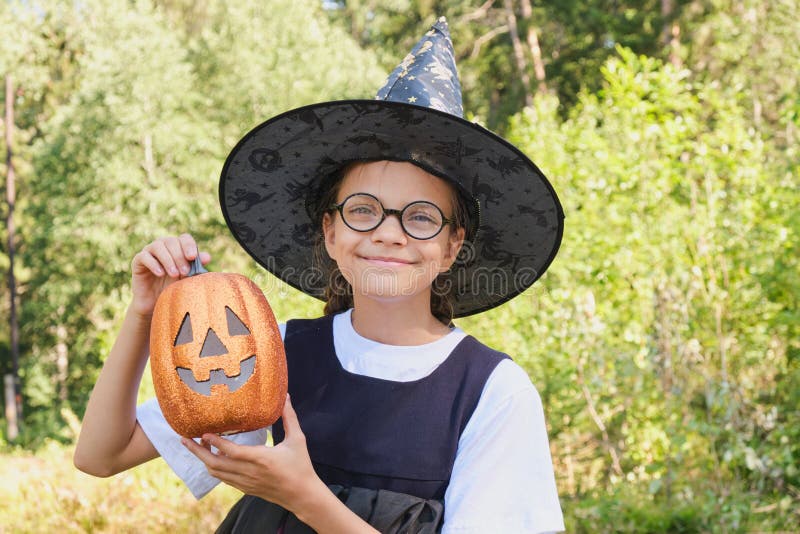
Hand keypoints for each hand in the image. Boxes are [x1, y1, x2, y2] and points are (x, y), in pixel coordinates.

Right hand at [130, 234, 209, 316]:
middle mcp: (163, 246)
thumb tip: (207, 257)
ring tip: (174, 274)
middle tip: (185, 272)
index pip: (184, 238)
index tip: (192, 257)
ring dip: (168, 259)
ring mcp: (149, 252)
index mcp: (177, 247)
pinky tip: (160, 274)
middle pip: (171, 241)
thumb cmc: (174, 288)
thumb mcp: (188, 278)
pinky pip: (144, 256)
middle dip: (179, 256)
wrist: (156, 303)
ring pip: (158, 246)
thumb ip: (197, 267)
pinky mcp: (137, 261)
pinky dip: (153, 264)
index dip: (189, 245)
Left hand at [181, 395, 324, 512]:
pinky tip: (212, 458)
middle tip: (184, 439)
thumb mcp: (297, 439)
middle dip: (197, 451)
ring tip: (197, 445)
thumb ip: (289, 418)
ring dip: (204, 459)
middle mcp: (249, 472)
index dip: (216, 442)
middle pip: (215, 464)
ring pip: (217, 473)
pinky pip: (224, 479)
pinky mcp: (246, 488)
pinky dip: (214, 468)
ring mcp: (246, 482)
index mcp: (261, 459)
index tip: (203, 432)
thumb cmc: (301, 466)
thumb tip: (286, 397)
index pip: (232, 451)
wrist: (302, 495)